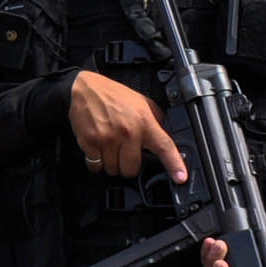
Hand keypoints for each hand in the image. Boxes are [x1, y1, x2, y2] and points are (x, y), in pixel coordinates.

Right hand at [69, 69, 188, 183]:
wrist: (85, 89)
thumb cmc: (113, 95)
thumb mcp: (142, 102)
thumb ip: (154, 119)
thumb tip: (163, 133)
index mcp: (144, 123)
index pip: (164, 147)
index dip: (174, 165)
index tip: (180, 177)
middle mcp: (127, 133)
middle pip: (132, 169)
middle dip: (128, 165)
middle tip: (124, 153)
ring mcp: (107, 139)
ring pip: (113, 169)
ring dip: (111, 164)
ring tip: (109, 148)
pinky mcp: (89, 143)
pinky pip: (95, 166)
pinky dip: (96, 162)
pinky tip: (97, 150)